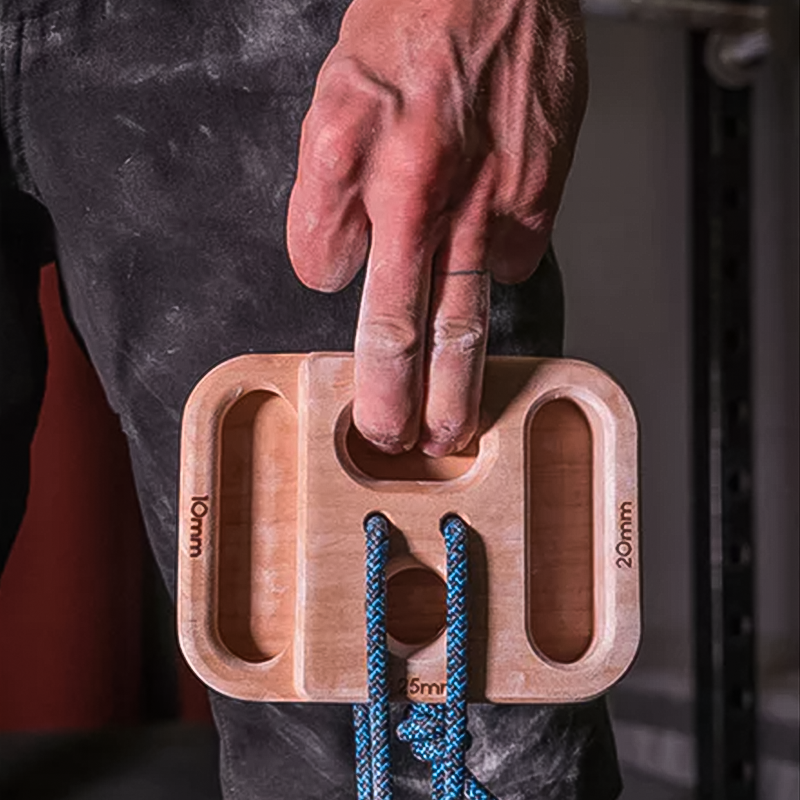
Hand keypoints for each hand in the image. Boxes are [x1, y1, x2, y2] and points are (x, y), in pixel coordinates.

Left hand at [287, 0, 586, 455]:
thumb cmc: (415, 27)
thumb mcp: (333, 101)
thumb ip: (322, 196)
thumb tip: (327, 271)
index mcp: (380, 178)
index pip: (354, 293)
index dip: (357, 341)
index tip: (358, 373)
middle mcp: (443, 202)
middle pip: (425, 328)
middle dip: (413, 399)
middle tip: (406, 443)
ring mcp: (499, 202)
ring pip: (476, 313)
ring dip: (465, 379)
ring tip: (458, 422)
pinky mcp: (542, 193)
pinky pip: (515, 258)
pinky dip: (497, 277)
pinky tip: (482, 273)